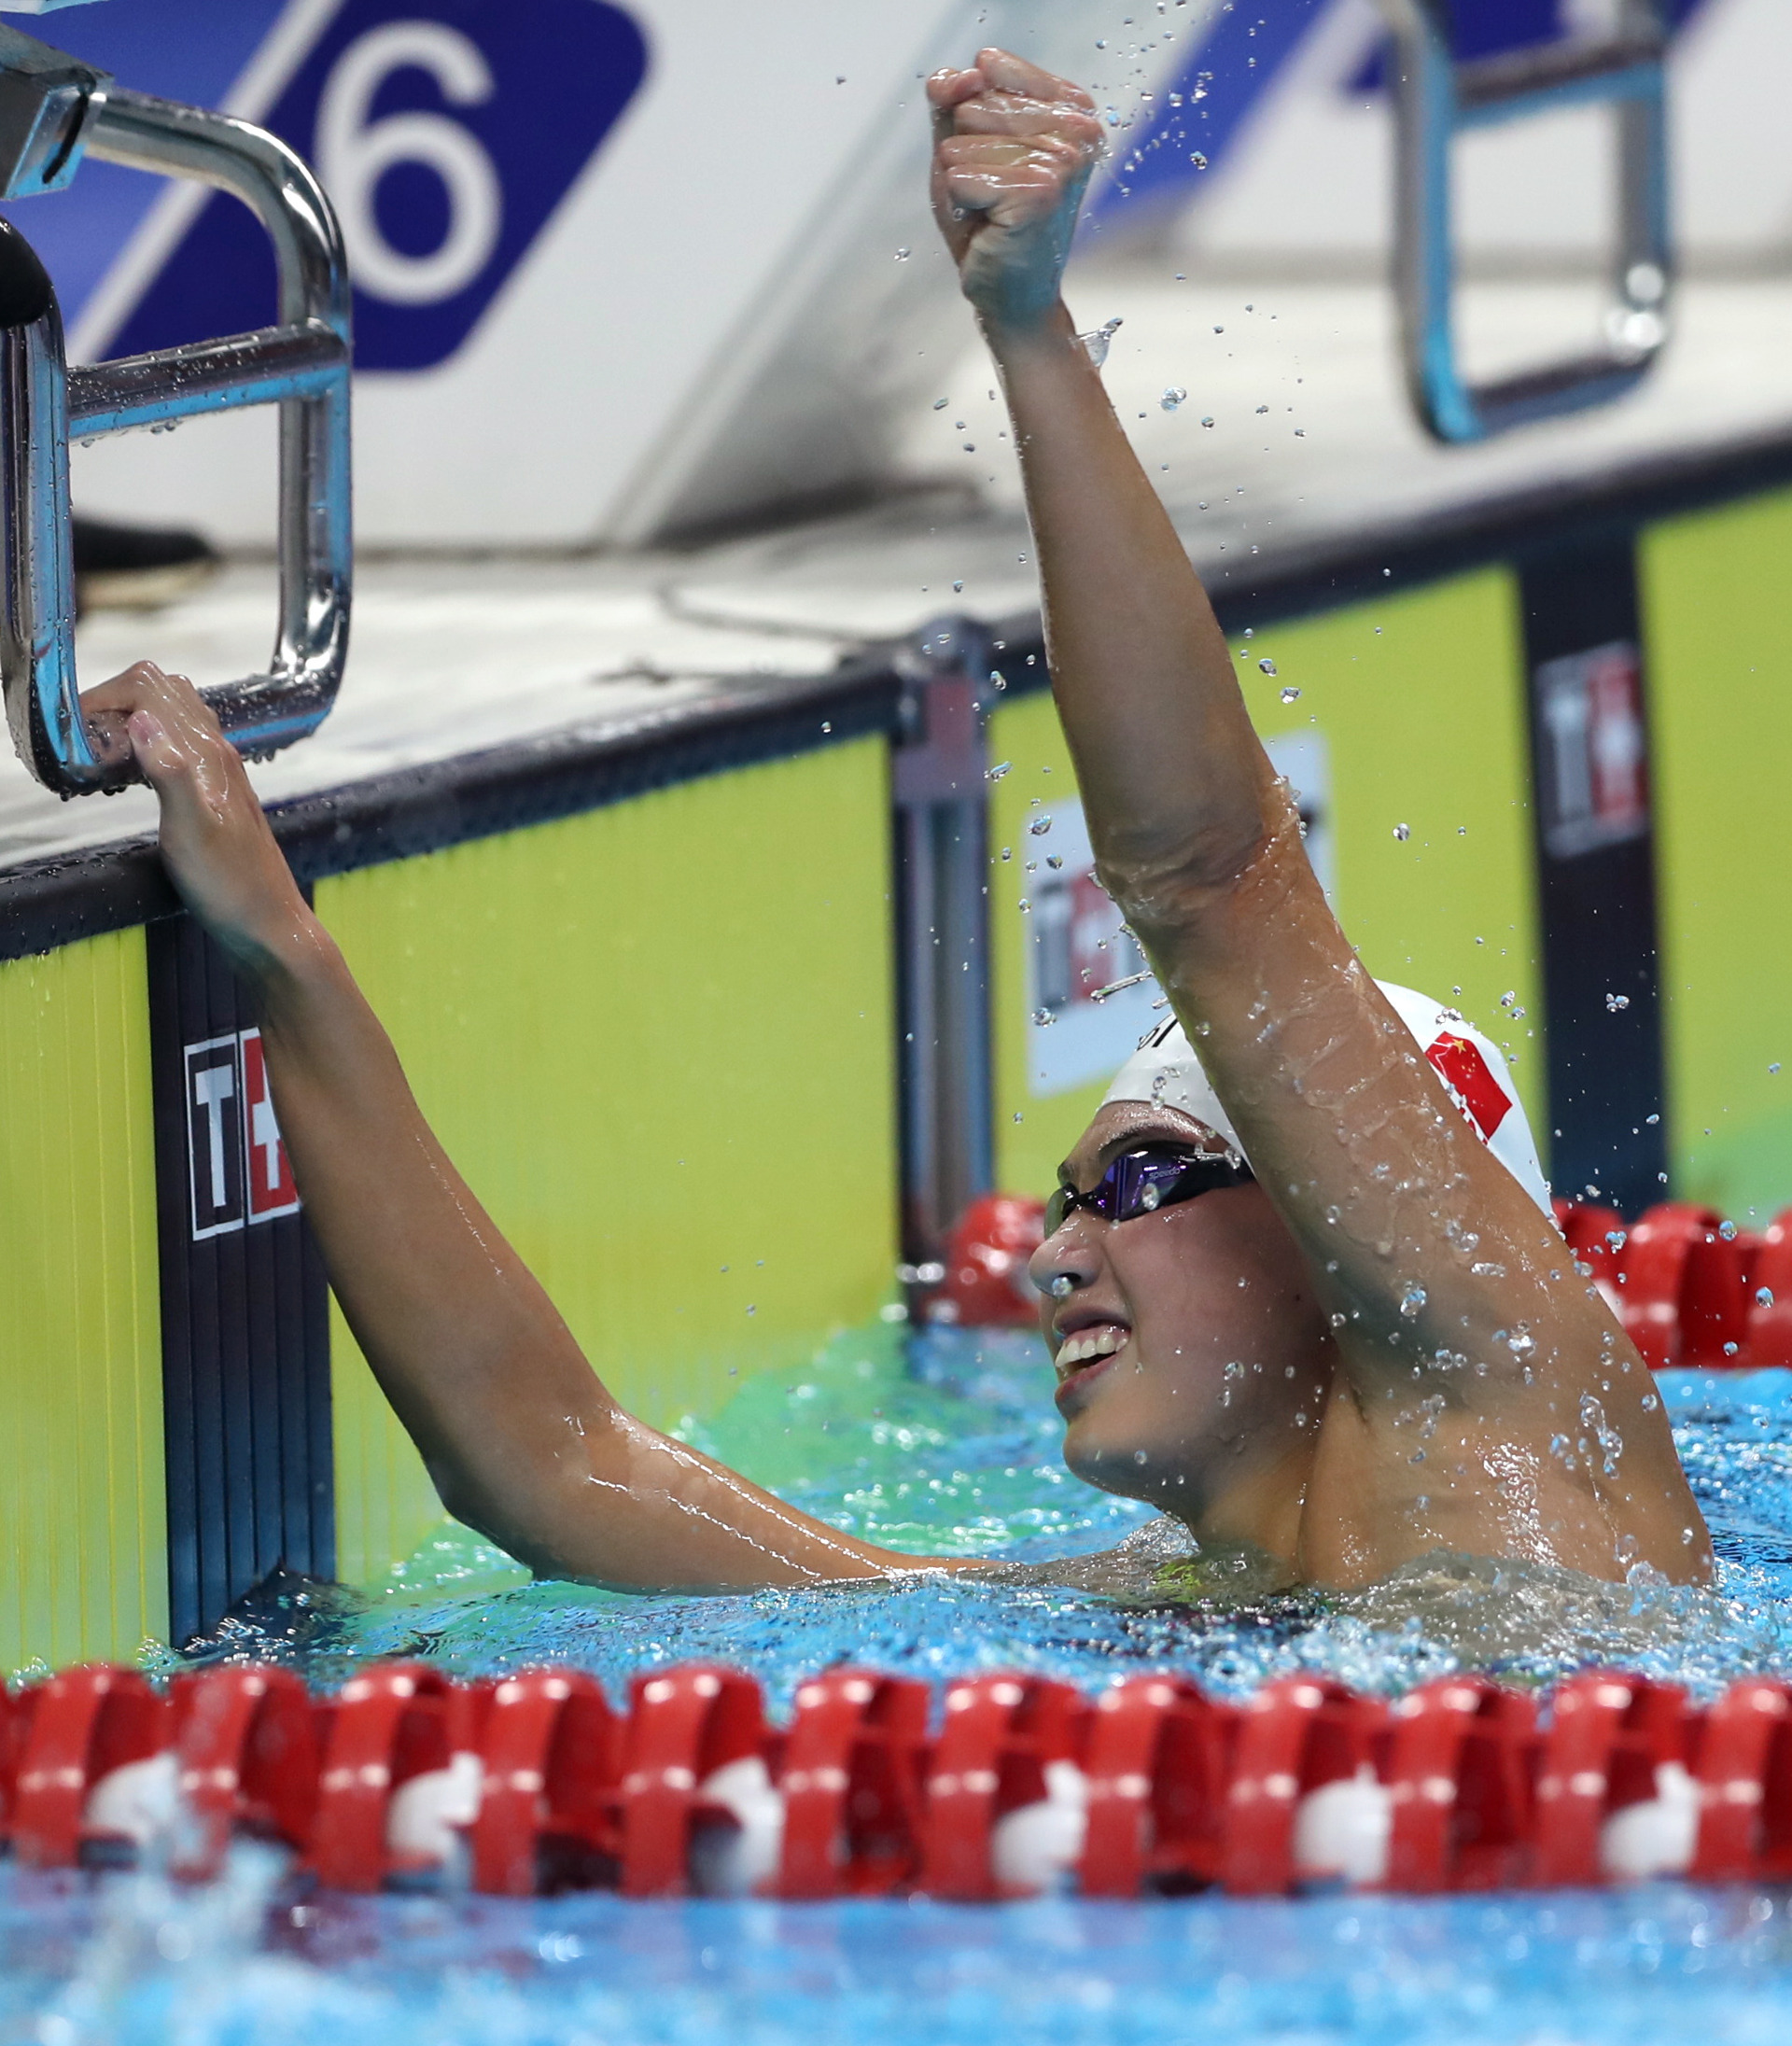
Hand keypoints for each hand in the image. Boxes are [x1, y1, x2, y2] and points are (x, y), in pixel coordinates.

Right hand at [82, 661, 312, 973]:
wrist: (269, 925)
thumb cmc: (232, 887)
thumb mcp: (190, 831)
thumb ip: (168, 773)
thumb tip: (142, 721)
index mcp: (208, 755)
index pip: (152, 688)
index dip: (108, 696)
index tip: (79, 726)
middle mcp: (218, 756)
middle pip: (163, 692)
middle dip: (117, 702)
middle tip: (88, 741)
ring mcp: (220, 774)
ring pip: (173, 719)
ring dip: (132, 722)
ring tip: (103, 757)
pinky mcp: (217, 795)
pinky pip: (179, 749)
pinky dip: (148, 747)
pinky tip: (132, 778)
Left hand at [927, 48, 1102, 334]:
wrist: (1008, 293)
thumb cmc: (989, 220)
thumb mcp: (961, 145)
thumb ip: (951, 97)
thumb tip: (964, 74)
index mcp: (1071, 104)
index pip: (985, 68)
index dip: (969, 120)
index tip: (998, 161)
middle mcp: (1079, 126)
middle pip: (971, 105)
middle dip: (966, 155)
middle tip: (994, 195)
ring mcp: (1064, 158)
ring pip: (962, 143)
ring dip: (964, 185)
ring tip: (993, 211)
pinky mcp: (1040, 192)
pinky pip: (960, 178)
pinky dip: (964, 207)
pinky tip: (993, 227)